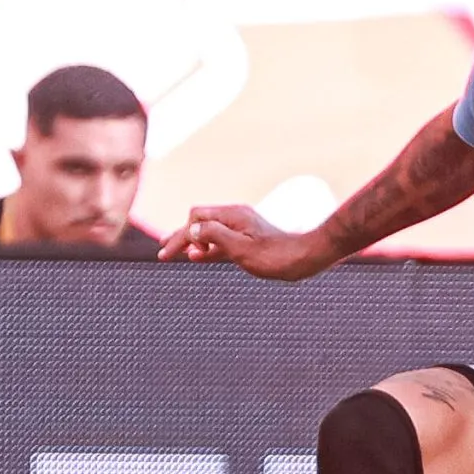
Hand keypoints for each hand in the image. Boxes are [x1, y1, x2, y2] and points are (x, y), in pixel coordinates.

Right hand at [158, 205, 334, 278]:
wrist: (309, 257)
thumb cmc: (278, 256)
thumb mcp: (242, 249)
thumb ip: (215, 237)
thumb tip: (192, 230)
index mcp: (232, 216)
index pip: (195, 219)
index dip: (180, 235)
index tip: (169, 254)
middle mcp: (236, 217)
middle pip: (200, 221)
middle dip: (181, 235)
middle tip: (164, 252)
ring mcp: (244, 227)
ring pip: (210, 231)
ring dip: (193, 242)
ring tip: (176, 254)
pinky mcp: (250, 238)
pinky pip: (222, 240)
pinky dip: (208, 247)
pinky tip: (200, 257)